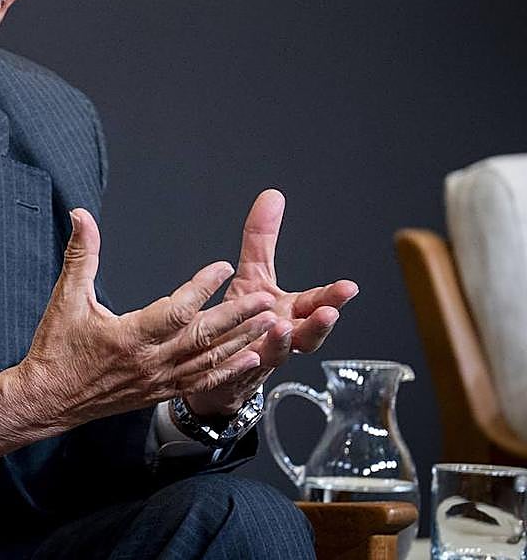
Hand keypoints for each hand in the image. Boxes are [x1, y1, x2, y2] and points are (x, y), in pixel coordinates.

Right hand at [0, 208, 278, 462]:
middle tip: (265, 299)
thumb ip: (81, 255)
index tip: (223, 267)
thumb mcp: (65, 298)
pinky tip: (252, 357)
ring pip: (208, 360)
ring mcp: (157, 380)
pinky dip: (229, 370)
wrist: (47, 399)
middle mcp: (149, 361)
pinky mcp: (160, 392)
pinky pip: (201, 381)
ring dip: (242, 340)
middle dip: (238, 317)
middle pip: (202, 338)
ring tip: (270, 322)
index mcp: (128, 337)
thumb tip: (81, 216)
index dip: (201, 288)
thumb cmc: (55, 348)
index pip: (175, 310)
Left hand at [184, 189, 358, 417]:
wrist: (220, 364)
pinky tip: (249, 351)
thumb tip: (272, 195)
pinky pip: (244, 370)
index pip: (316, 302)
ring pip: (280, 353)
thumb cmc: (244, 318)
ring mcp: (262, 357)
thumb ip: (261, 240)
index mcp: (290, 311)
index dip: (332, 296)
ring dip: (284, 341)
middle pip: (309, 332)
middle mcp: (282, 336)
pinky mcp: (238, 373)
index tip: (349, 287)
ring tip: (283, 326)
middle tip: (329, 311)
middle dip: (321, 323)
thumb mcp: (252, 274)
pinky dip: (248, 362)